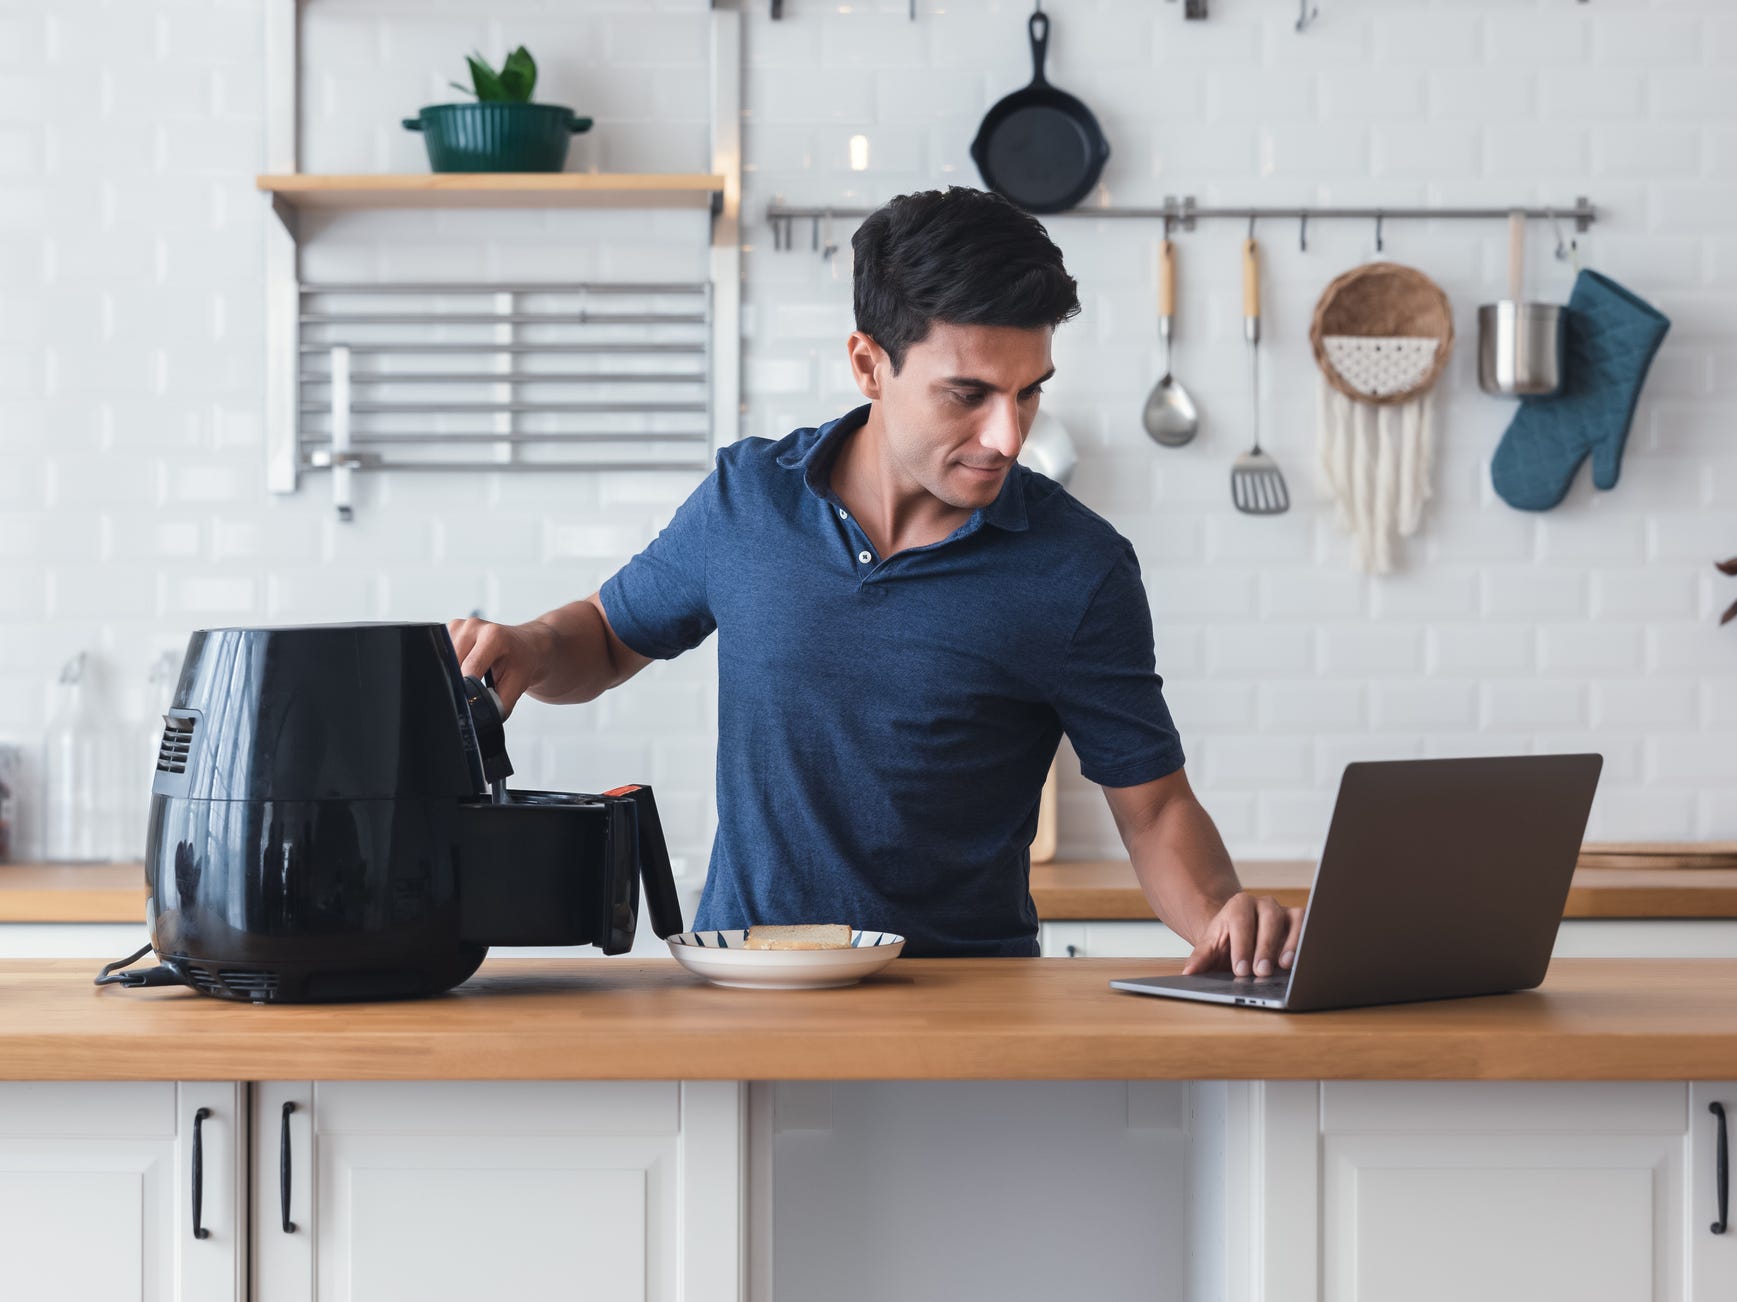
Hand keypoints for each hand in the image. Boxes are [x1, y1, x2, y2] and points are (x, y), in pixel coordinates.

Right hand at [445, 616, 556, 717]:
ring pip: (442, 658)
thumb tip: (480, 719)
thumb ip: (498, 704)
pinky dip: (448, 665)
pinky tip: (462, 668)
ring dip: (451, 673)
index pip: (470, 668)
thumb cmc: (522, 664)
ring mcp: (459, 625)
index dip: (466, 689)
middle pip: (452, 663)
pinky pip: (440, 652)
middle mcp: (474, 626)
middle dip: (457, 682)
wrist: (526, 646)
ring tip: (469, 678)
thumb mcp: (517, 686)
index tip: (466, 703)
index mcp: (494, 636)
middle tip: (467, 694)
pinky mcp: (449, 629)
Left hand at [1181, 892, 1302, 977]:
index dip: (1241, 947)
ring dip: (1290, 944)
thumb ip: (1200, 958)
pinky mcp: (1299, 921)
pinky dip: (1305, 942)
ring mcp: (1284, 911)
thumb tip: (1188, 973)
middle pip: (1268, 921)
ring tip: (1284, 966)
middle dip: (1265, 948)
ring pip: (1292, 921)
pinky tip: (1301, 961)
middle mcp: (1263, 904)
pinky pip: (1307, 926)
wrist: (1241, 937)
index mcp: (1239, 905)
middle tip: (1261, 972)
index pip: (1241, 923)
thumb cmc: (1227, 943)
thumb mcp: (1211, 948)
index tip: (1240, 970)